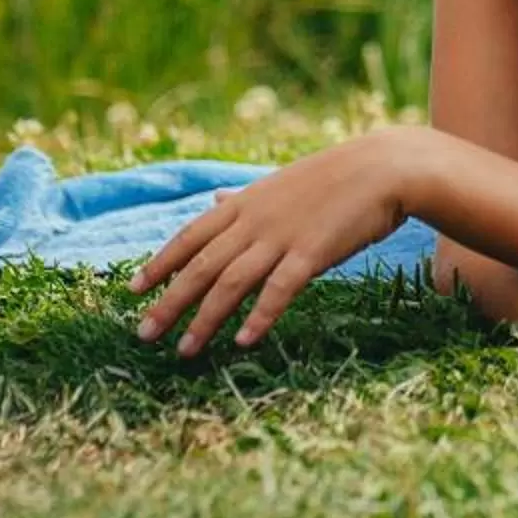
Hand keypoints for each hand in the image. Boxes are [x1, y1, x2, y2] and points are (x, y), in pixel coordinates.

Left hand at [131, 128, 417, 355]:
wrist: (385, 167)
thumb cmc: (336, 177)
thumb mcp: (281, 183)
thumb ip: (245, 199)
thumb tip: (215, 198)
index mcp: (246, 203)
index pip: (189, 236)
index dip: (159, 264)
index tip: (132, 290)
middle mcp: (255, 221)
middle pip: (201, 266)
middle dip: (169, 302)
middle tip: (143, 335)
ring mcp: (282, 237)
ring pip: (231, 283)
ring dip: (204, 320)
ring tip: (184, 350)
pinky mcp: (312, 253)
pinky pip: (279, 290)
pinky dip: (259, 316)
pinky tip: (244, 341)